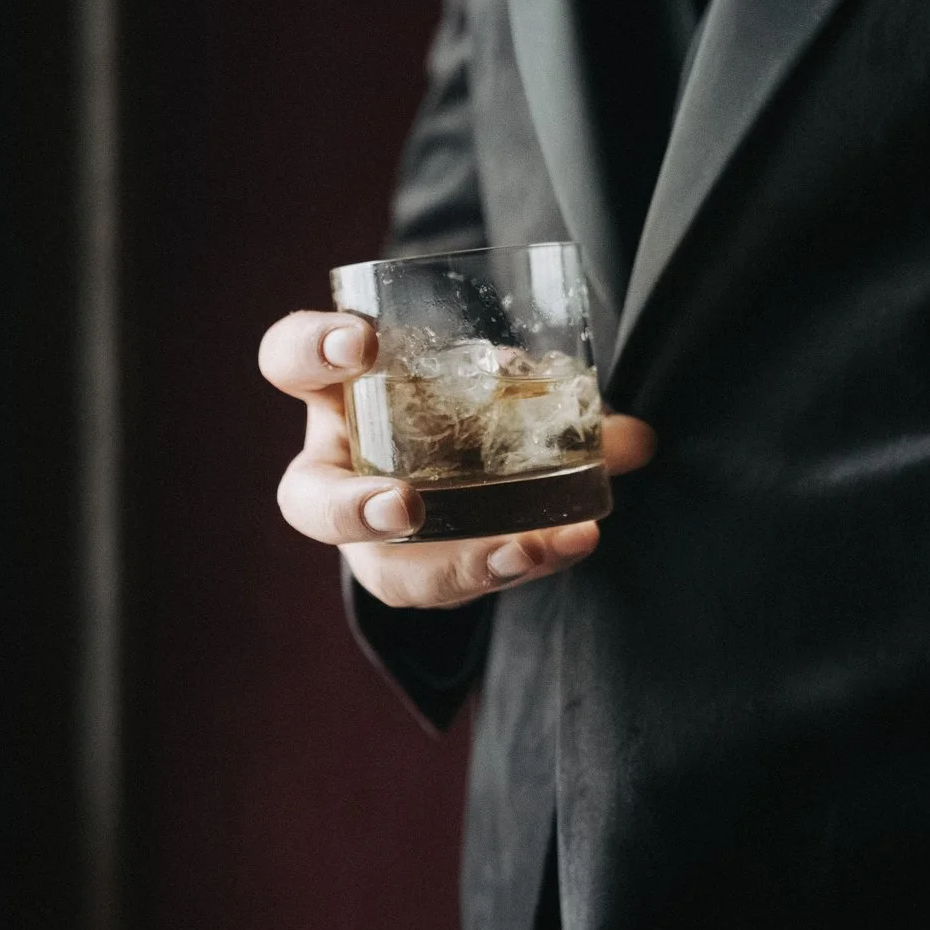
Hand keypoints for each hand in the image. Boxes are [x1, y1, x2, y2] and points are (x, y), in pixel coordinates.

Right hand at [261, 308, 655, 607]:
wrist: (465, 458)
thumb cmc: (461, 404)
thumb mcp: (492, 379)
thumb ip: (553, 393)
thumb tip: (637, 439)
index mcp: (338, 396)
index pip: (291, 362)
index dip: (312, 350)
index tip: (362, 342)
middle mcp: (342, 470)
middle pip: (308, 502)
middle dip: (351, 508)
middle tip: (407, 506)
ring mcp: (377, 534)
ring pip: (384, 570)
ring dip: (453, 564)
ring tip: (524, 549)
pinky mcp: (422, 576)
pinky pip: (454, 587)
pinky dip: (514, 565)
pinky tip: (565, 546)